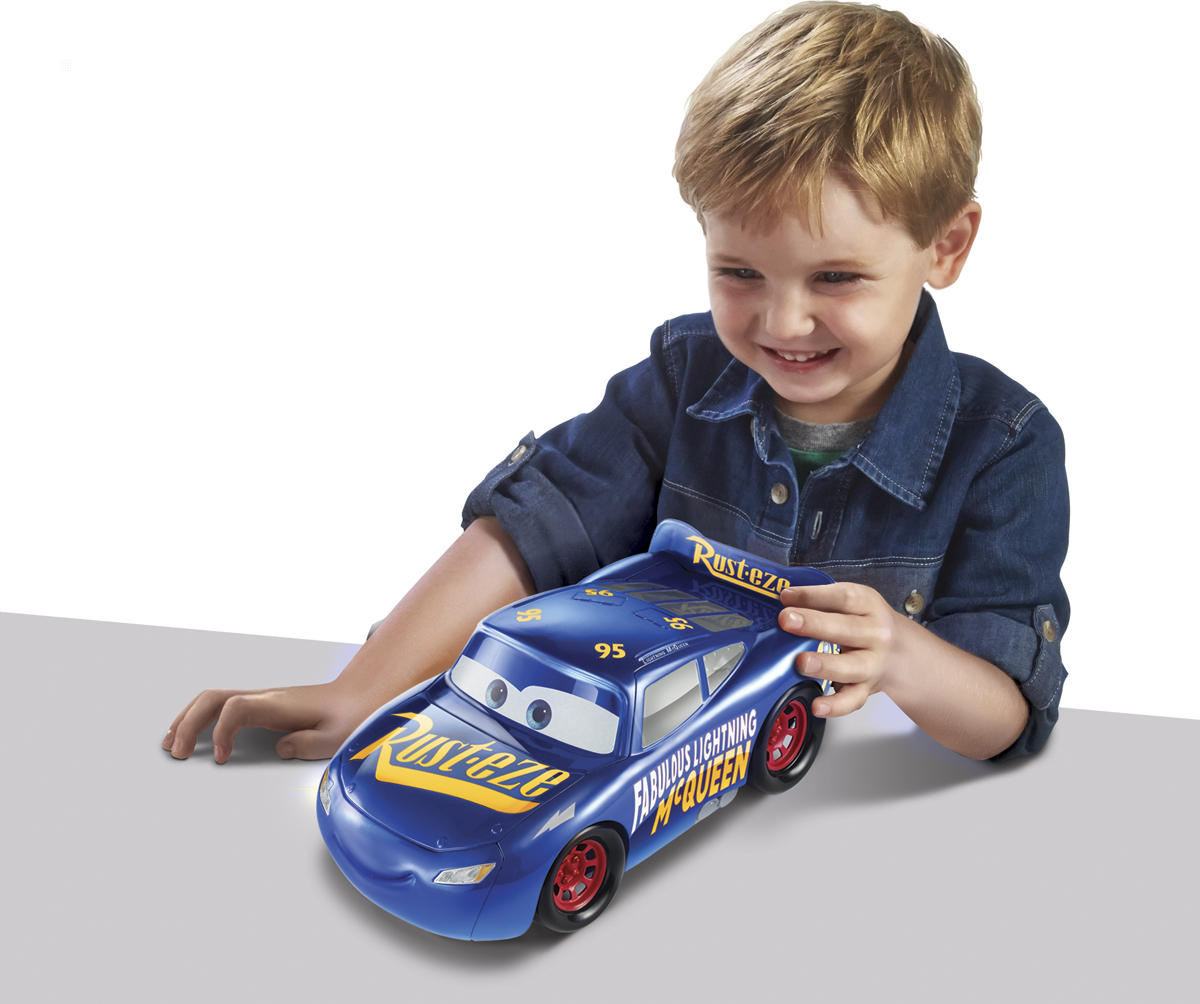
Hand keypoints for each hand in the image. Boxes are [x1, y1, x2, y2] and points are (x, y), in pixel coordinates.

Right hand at [162, 681, 368, 762]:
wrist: (359, 697)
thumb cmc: (350, 716)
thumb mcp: (336, 736)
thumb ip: (308, 743)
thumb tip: (279, 749)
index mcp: (280, 704)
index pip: (237, 707)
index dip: (221, 731)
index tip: (220, 759)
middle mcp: (266, 697)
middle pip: (214, 698)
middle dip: (188, 723)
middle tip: (177, 754)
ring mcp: (261, 698)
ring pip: (213, 699)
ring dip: (188, 719)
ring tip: (170, 745)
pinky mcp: (261, 705)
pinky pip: (222, 706)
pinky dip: (201, 718)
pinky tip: (191, 735)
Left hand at [777, 582, 907, 717]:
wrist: (901, 653)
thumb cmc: (866, 623)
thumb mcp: (852, 603)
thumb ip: (821, 601)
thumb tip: (782, 600)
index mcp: (868, 606)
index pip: (843, 597)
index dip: (813, 595)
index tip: (786, 596)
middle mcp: (875, 634)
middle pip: (846, 629)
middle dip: (814, 624)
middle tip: (787, 620)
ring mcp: (872, 663)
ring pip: (851, 666)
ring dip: (825, 665)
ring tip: (801, 663)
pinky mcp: (866, 689)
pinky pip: (852, 700)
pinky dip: (835, 705)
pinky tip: (817, 705)